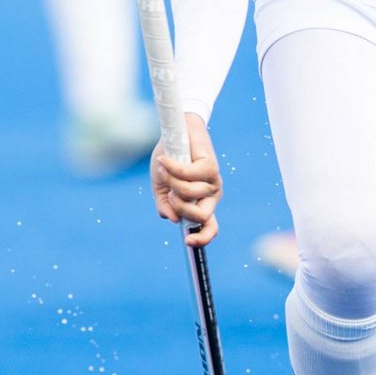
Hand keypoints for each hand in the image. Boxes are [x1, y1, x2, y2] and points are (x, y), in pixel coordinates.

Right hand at [151, 112, 221, 247]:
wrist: (176, 132)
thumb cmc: (170, 160)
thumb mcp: (162, 188)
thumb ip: (165, 205)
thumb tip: (172, 219)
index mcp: (202, 203)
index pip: (209, 228)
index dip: (202, 239)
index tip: (187, 242)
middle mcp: (211, 195)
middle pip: (200, 216)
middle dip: (179, 207)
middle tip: (169, 193)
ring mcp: (213, 182)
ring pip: (190, 194)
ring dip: (171, 182)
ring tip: (165, 168)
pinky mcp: (210, 166)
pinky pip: (187, 175)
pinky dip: (171, 167)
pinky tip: (164, 160)